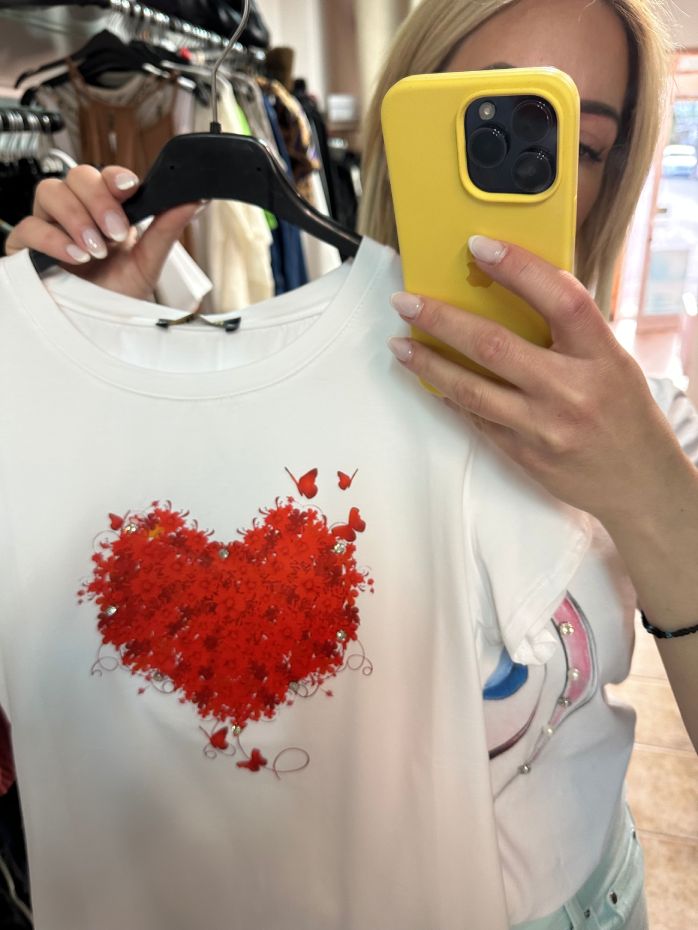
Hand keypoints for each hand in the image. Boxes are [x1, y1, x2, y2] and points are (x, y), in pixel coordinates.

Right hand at [4, 164, 201, 300]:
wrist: (99, 329)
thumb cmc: (119, 295)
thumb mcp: (148, 264)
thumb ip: (166, 230)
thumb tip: (195, 199)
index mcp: (106, 209)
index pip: (106, 177)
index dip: (115, 177)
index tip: (129, 187)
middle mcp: (76, 211)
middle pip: (78, 176)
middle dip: (100, 200)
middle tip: (116, 232)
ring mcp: (49, 225)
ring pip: (50, 191)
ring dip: (77, 218)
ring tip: (95, 250)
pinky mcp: (26, 246)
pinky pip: (29, 227)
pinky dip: (54, 239)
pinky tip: (75, 256)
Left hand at [388, 235, 681, 523]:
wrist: (639, 484)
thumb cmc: (625, 413)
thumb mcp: (613, 361)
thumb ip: (572, 330)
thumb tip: (517, 288)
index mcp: (600, 356)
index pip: (559, 299)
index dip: (518, 268)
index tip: (478, 246)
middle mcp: (571, 390)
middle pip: (495, 346)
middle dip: (442, 320)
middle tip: (405, 302)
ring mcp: (543, 427)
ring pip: (472, 390)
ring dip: (429, 365)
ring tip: (400, 344)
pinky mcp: (523, 455)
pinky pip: (476, 419)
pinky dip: (450, 397)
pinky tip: (431, 381)